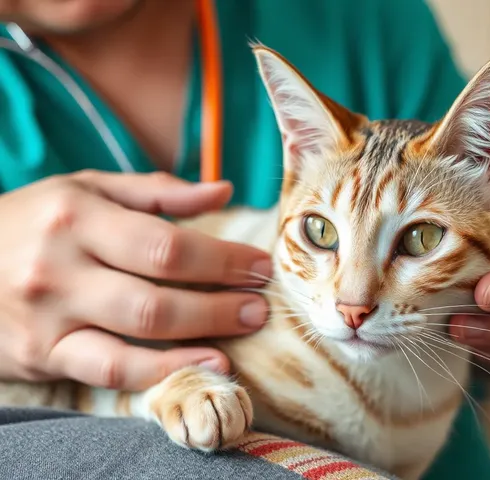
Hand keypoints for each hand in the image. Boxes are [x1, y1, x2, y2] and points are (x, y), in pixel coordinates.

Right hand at [0, 171, 271, 389]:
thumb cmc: (34, 220)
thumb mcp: (87, 189)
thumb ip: (157, 191)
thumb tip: (223, 191)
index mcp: (77, 216)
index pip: (166, 244)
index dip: (222, 259)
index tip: (259, 266)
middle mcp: (60, 267)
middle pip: (158, 293)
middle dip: (221, 302)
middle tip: (261, 305)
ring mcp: (50, 316)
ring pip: (139, 335)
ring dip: (202, 336)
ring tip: (243, 334)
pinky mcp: (43, 355)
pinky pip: (111, 371)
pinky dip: (161, 372)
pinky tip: (202, 365)